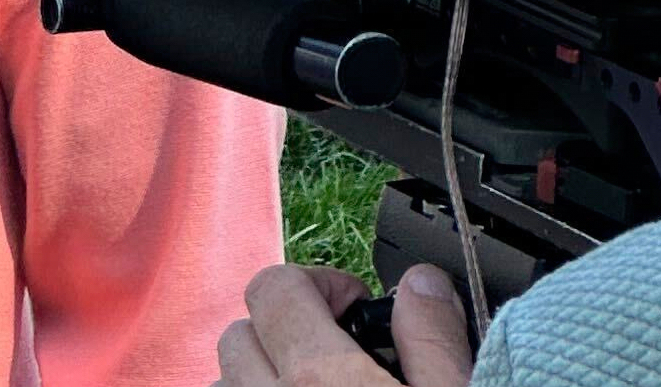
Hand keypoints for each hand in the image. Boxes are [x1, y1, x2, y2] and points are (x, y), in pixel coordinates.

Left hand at [214, 264, 475, 386]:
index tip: (351, 306)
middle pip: (240, 331)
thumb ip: (434, 341)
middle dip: (284, 329)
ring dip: (259, 375)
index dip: (317, 285)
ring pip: (226, 378)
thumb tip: (421, 282)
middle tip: (335, 353)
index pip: (276, 285)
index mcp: (322, 377)